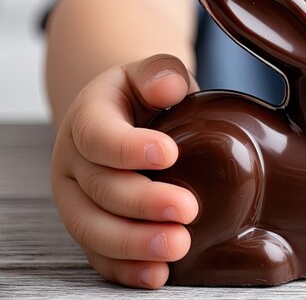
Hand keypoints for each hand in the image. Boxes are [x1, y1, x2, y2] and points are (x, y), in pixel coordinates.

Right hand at [51, 54, 198, 287]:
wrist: (130, 123)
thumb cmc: (148, 99)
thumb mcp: (154, 75)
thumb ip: (162, 72)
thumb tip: (170, 85)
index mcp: (88, 118)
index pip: (97, 135)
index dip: (128, 147)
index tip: (168, 154)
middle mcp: (75, 163)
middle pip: (99, 189)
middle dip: (142, 203)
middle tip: (187, 209)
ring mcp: (78, 200)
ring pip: (92, 228)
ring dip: (134, 243)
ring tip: (177, 246)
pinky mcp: (92, 229)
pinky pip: (100, 256)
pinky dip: (126, 269)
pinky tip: (157, 275)